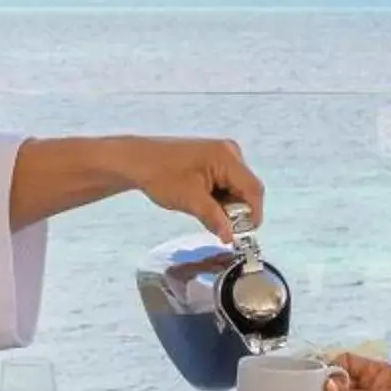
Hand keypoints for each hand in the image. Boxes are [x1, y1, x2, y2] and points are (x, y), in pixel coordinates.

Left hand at [122, 136, 264, 240]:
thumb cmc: (162, 176)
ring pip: (236, 188)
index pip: (254, 190)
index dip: (252, 215)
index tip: (243, 235)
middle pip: (246, 189)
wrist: (137, 161)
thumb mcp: (190, 201)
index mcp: (227, 158)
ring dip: (226, 206)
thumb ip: (215, 218)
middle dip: (236, 211)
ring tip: (205, 214)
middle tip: (220, 227)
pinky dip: (218, 198)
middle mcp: (230, 153)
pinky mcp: (213, 160)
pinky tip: (203, 204)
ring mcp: (222, 155)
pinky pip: (226, 183)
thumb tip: (231, 237)